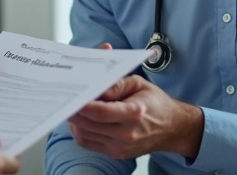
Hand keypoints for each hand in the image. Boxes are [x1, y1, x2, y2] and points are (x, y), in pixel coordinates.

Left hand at [68, 74, 203, 159]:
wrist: (171, 127)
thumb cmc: (154, 102)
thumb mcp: (139, 83)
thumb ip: (117, 83)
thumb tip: (97, 88)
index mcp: (134, 113)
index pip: (100, 112)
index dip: (82, 105)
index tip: (71, 95)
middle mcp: (127, 134)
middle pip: (88, 124)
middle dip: (72, 111)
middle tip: (65, 98)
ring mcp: (120, 147)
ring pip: (84, 135)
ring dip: (74, 121)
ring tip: (72, 107)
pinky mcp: (116, 153)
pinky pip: (88, 143)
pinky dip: (80, 131)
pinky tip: (81, 120)